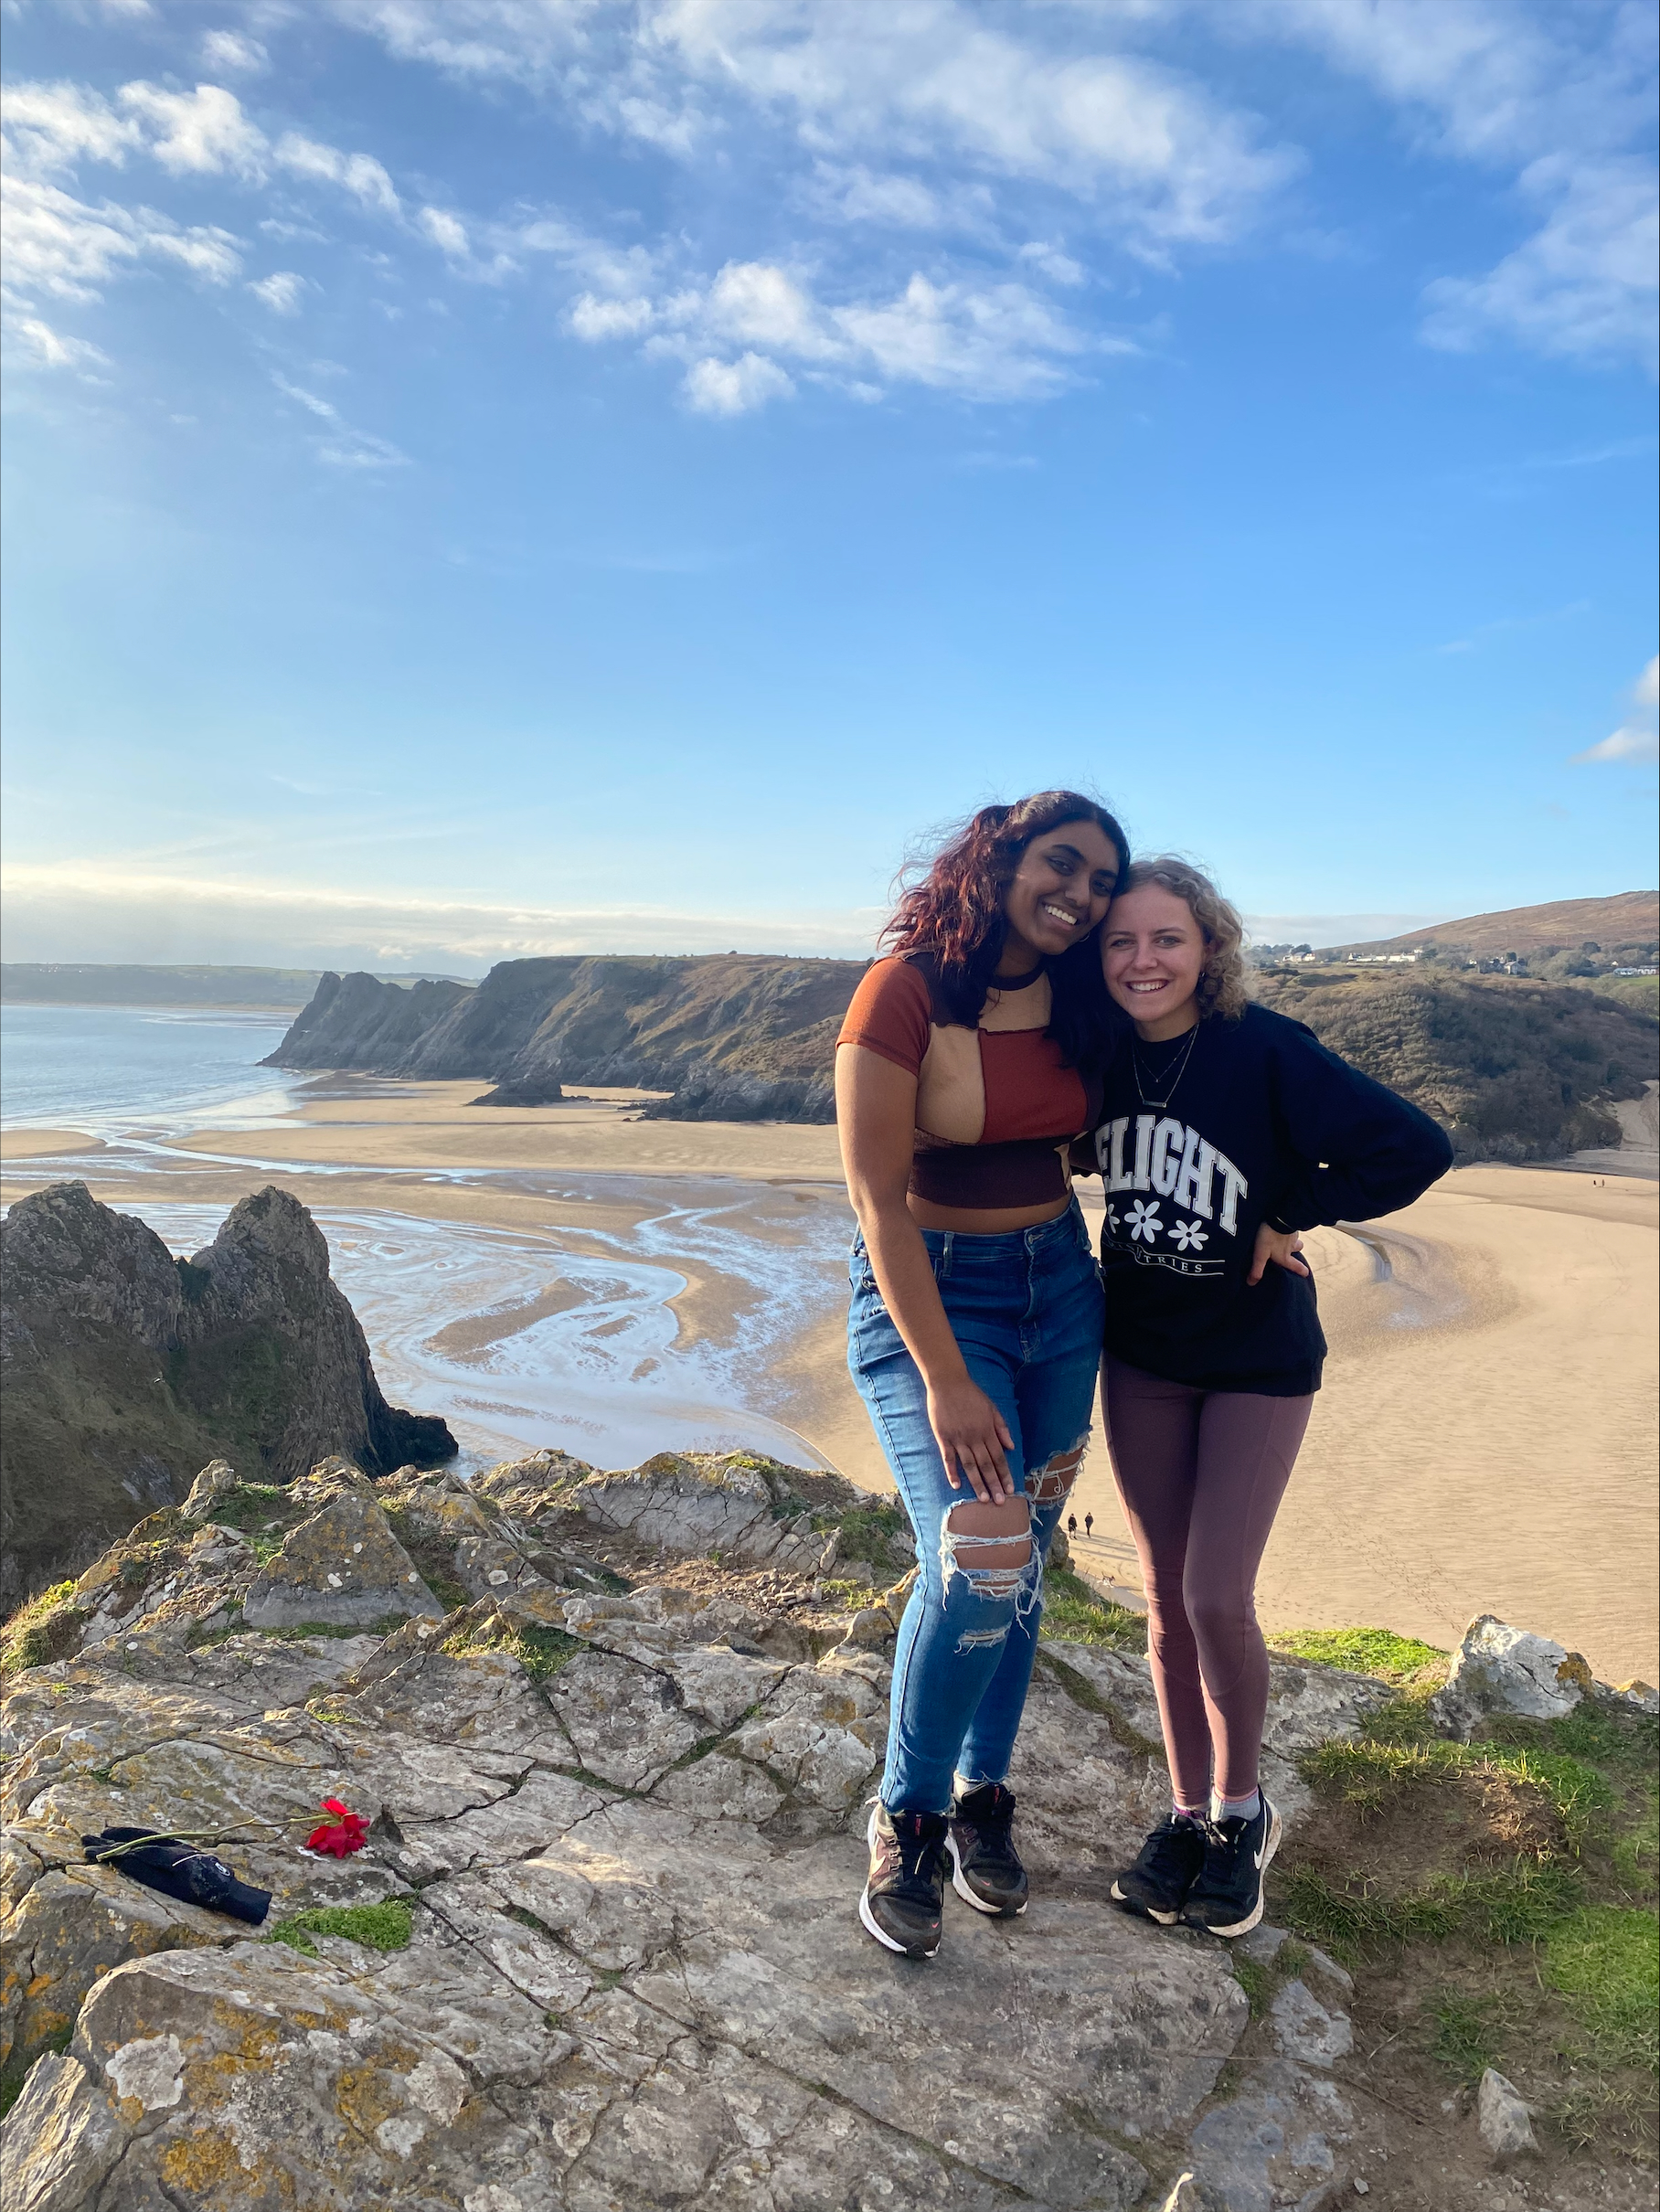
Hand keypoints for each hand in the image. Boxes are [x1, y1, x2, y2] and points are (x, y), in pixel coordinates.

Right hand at [926, 1376, 1016, 1502]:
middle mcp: (975, 1437)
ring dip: (977, 1483)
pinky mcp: (943, 1437)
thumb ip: (1001, 1427)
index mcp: (988, 1430)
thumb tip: (1011, 1447)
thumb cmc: (971, 1394)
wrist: (948, 1382)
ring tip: (982, 1499)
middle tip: (999, 1502)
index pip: (999, 1457)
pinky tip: (956, 1485)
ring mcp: (958, 1438)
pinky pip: (949, 1458)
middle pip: (986, 1465)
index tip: (1010, 1490)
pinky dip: (952, 1472)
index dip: (1005, 1474)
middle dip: (994, 1484)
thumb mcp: (991, 1407)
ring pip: (970, 1465)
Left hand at [1248, 1222, 1309, 1285]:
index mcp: (1285, 1256)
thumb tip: (1252, 1283)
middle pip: (1298, 1248)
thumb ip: (1257, 1269)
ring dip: (1291, 1237)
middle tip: (1292, 1250)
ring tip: (1284, 1235)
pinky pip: (1291, 1226)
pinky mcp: (1290, 1222)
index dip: (1301, 1270)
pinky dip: (1287, 1226)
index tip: (1306, 1274)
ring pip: (1295, 1237)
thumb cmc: (1270, 1237)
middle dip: (1296, 1250)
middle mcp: (1291, 1246)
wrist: (1279, 1216)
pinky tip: (1280, 1224)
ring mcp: (1292, 1233)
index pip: (1295, 1266)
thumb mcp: (1261, 1254)